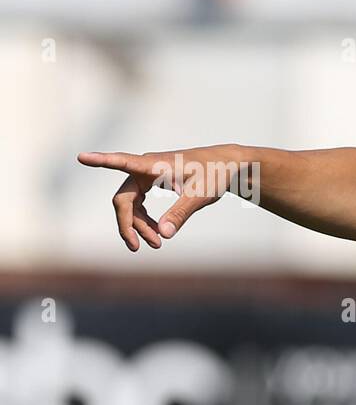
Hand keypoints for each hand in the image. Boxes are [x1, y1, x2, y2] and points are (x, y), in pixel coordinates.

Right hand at [78, 148, 233, 250]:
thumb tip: (163, 234)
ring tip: (156, 245)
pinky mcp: (152, 182)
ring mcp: (147, 175)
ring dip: (138, 225)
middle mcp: (145, 167)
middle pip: (124, 198)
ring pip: (131, 204)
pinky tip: (156, 233)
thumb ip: (181, 213)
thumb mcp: (200, 195)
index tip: (81, 157)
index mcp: (154, 164)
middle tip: (139, 247)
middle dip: (129, 224)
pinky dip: (144, 219)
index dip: (101, 161)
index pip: (123, 162)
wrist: (226, 165)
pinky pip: (139, 203)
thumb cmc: (214, 174)